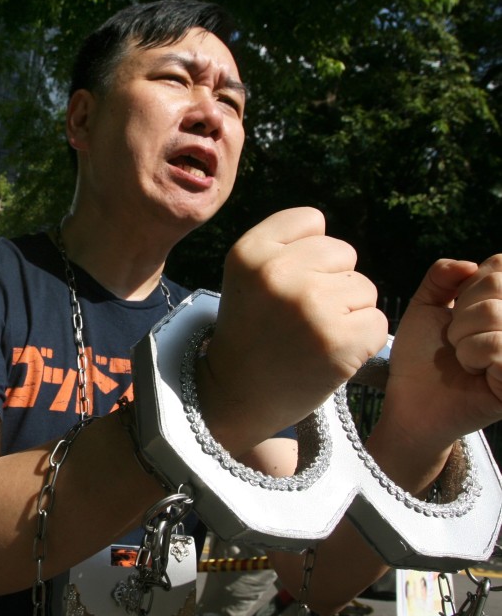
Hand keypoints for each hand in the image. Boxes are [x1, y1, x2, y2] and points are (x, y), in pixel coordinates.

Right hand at [201, 208, 386, 450]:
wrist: (237, 395)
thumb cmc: (252, 332)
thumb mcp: (249, 277)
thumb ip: (286, 248)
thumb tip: (339, 247)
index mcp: (250, 252)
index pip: (311, 220)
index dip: (307, 252)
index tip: (286, 284)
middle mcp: (278, 273)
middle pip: (343, 253)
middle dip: (332, 282)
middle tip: (301, 316)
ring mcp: (310, 305)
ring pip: (364, 288)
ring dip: (348, 312)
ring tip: (313, 336)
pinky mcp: (339, 339)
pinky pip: (377, 321)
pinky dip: (361, 341)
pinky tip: (330, 354)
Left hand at [379, 257, 501, 451]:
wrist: (413, 402)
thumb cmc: (421, 357)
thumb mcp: (426, 308)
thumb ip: (442, 276)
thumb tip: (470, 265)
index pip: (501, 264)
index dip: (471, 286)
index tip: (458, 312)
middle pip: (498, 287)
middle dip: (462, 313)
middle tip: (456, 340)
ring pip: (496, 315)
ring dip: (464, 338)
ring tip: (463, 357)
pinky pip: (500, 347)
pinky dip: (475, 356)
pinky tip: (475, 372)